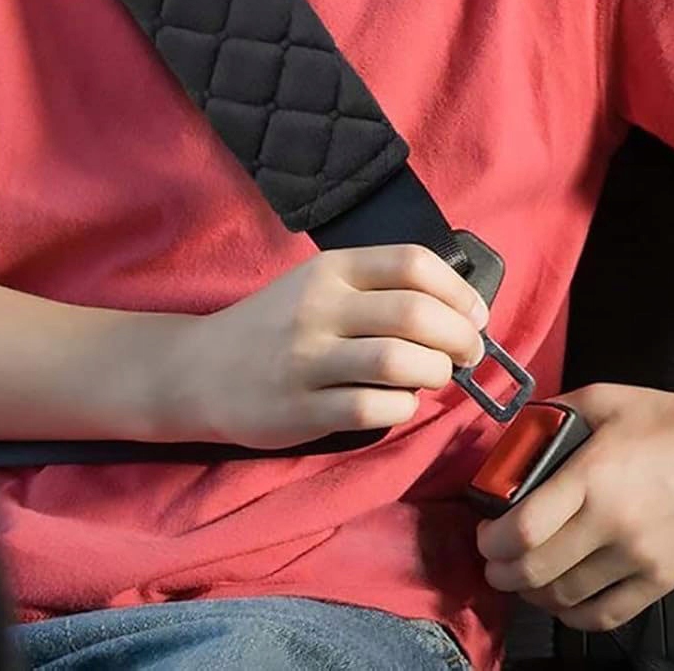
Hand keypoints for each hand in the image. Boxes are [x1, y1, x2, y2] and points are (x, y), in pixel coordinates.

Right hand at [167, 245, 487, 448]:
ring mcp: (308, 359)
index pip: (412, 263)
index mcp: (332, 269)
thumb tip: (459, 308)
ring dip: (435, 372)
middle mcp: (320, 308)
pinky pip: (373, 408)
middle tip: (468, 352)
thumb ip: (379, 288)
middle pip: (415, 314)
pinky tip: (400, 402)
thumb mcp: (321, 285)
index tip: (476, 313)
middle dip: (459, 336)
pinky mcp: (300, 409)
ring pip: (399, 362)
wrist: (197, 369)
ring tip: (435, 376)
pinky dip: (403, 406)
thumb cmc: (277, 325)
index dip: (458, 290)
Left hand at [476, 383, 673, 632]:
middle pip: (536, 571)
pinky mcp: (661, 580)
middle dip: (502, 572)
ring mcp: (638, 557)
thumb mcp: (605, 398)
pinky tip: (564, 601)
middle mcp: (611, 523)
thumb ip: (555, 413)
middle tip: (495, 562)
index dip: (491, 541)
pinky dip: (574, 615)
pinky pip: (605, 616)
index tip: (484, 535)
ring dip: (534, 594)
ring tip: (526, 579)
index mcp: (592, 476)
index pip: (523, 529)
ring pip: (565, 598)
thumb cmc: (667, 417)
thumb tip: (515, 434)